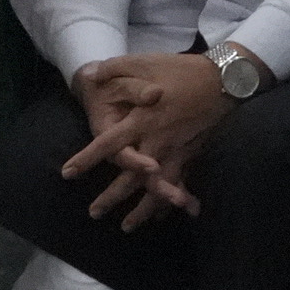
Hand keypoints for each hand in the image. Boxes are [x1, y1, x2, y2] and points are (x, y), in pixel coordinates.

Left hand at [63, 52, 235, 229]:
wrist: (222, 79)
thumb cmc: (180, 69)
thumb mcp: (142, 62)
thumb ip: (113, 70)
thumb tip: (89, 75)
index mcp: (141, 120)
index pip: (107, 144)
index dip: (87, 159)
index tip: (67, 174)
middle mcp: (157, 141)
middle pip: (130, 177)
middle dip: (112, 197)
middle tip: (94, 214)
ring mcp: (177, 151)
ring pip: (156, 188)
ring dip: (142, 210)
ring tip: (127, 227)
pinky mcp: (193, 154)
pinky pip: (179, 183)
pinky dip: (170, 201)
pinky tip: (162, 217)